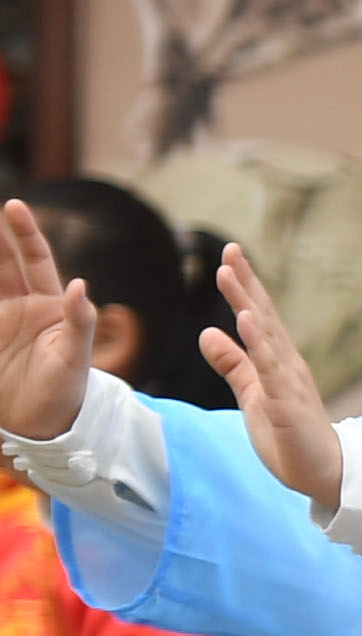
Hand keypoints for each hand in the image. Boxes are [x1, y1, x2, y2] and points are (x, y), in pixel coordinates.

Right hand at [0, 202, 94, 443]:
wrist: (42, 428)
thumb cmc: (68, 393)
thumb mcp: (75, 358)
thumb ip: (79, 322)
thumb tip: (80, 284)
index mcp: (47, 305)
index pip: (35, 260)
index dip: (25, 234)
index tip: (14, 206)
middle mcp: (20, 307)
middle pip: (2, 264)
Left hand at [206, 244, 343, 519]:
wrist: (326, 473)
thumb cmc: (291, 436)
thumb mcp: (253, 395)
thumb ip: (232, 363)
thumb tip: (207, 331)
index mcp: (277, 361)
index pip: (257, 316)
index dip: (243, 285)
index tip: (228, 255)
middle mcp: (286, 364)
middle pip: (261, 316)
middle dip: (244, 282)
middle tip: (228, 249)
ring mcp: (288, 382)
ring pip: (264, 335)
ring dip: (246, 303)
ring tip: (229, 274)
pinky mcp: (287, 404)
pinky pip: (270, 369)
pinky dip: (258, 343)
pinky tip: (246, 321)